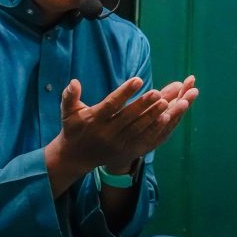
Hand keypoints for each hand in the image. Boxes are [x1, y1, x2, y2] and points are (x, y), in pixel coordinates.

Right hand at [44, 75, 198, 190]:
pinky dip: (157, 129)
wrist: (77, 157)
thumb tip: (74, 82)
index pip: (112, 104)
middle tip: (159, 91)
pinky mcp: (128, 151)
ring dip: (155, 115)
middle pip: (129, 117)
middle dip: (145, 104)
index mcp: (94, 120)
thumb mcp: (68, 112)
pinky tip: (169, 117)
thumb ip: (69, 96)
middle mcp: (107, 133)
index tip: (138, 79)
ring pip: (140, 128)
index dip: (125, 92)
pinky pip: (145, 139)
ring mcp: (119, 144)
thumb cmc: (74, 128)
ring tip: (169, 101)